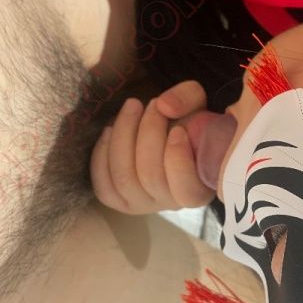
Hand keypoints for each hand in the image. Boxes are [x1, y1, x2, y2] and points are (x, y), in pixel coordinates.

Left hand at [90, 80, 214, 214]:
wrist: (168, 131)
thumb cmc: (188, 122)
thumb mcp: (197, 104)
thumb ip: (188, 99)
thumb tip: (164, 106)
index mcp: (200, 188)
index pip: (187, 189)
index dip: (178, 159)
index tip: (178, 129)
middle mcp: (171, 204)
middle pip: (151, 177)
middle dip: (149, 133)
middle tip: (153, 104)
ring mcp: (142, 204)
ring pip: (124, 179)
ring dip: (124, 136)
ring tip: (132, 107)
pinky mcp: (118, 200)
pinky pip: (104, 187)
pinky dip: (103, 155)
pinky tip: (110, 130)